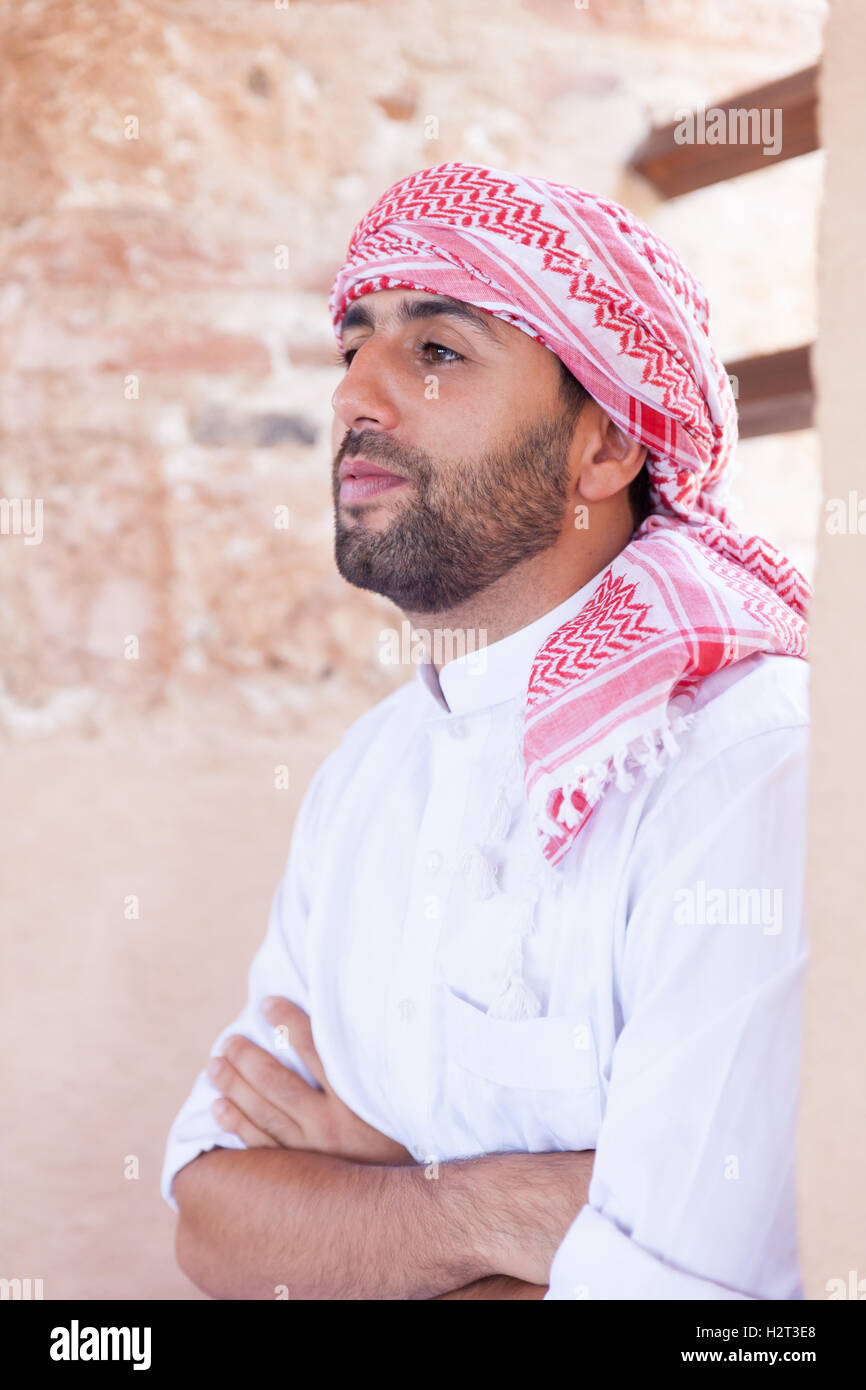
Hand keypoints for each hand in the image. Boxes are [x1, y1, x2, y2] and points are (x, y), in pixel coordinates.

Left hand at [206, 996, 414, 1166]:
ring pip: (263, 1114)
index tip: (267, 1003)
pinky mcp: (301, 1176)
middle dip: (248, 1058)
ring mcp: (312, 1154)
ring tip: (215, 1065)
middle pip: (277, 1084)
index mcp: (356, 1100)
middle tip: (229, 1040)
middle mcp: (330, 1127)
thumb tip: (344, 1017)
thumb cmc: (406, 1134)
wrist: (410, 1200)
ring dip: (234, 1086)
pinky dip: (238, 1125)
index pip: (314, 1049)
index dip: (289, 1021)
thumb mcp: (394, 1096)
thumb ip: (368, 1063)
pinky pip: (261, 1147)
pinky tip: (218, 1107)